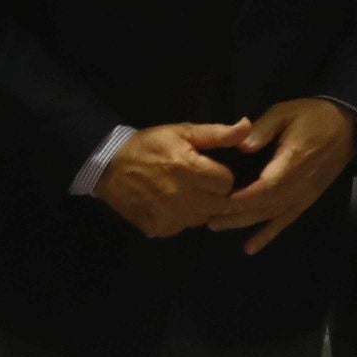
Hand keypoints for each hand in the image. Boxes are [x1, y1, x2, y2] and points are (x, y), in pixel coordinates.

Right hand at [99, 119, 255, 238]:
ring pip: (204, 218)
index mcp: (188, 169)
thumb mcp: (182, 132)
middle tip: (200, 181)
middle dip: (215, 193)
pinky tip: (171, 203)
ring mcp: (169, 216)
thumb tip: (247, 127)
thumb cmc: (150, 145)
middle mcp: (181, 197)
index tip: (210, 169)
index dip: (222, 175)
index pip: (227, 182)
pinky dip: (182, 217)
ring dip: (201, 206)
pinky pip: (183, 227)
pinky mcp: (159, 229)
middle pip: (220, 205)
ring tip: (187, 191)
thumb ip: (217, 134)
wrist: (109, 165)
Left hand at [205, 97, 356, 255]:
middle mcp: (297, 184)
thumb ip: (263, 129)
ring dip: (244, 223)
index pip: (265, 186)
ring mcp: (303, 195)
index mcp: (292, 161)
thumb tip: (241, 146)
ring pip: (270, 215)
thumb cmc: (313, 116)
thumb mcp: (285, 112)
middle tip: (207, 217)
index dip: (242, 198)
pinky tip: (250, 248)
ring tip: (217, 227)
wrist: (347, 127)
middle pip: (263, 205)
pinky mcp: (306, 200)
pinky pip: (285, 221)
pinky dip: (267, 235)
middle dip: (235, 213)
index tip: (218, 202)